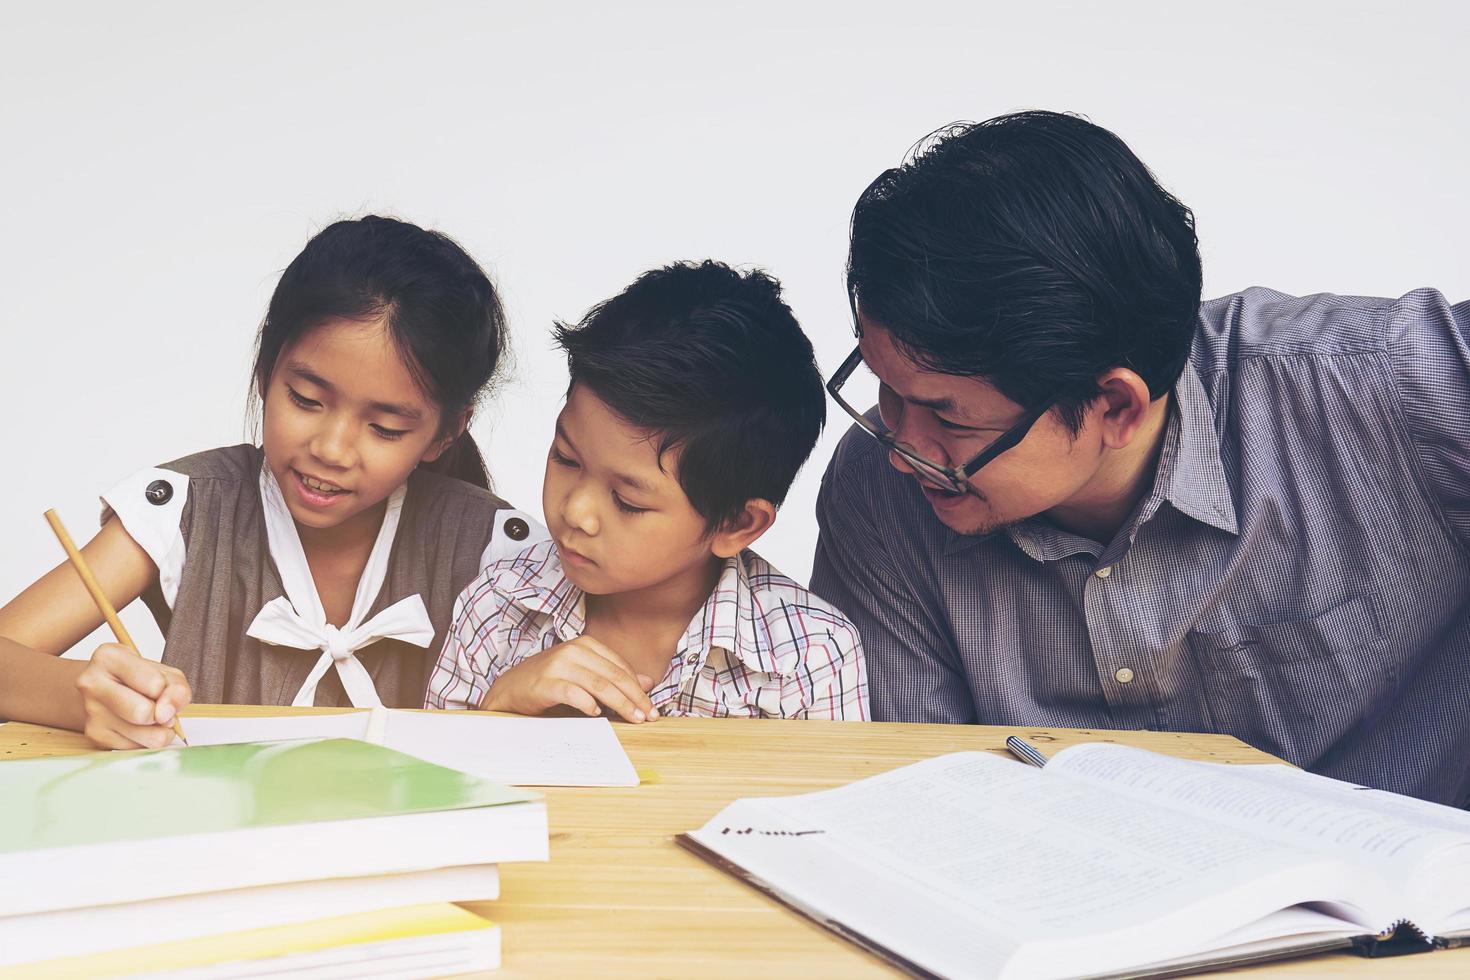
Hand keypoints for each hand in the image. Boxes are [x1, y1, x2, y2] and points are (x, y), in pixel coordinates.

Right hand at [75, 643, 192, 748]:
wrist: (108, 690)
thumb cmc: (140, 678)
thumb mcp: (165, 673)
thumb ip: (176, 689)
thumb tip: (167, 715)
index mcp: (109, 657)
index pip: (154, 684)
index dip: (167, 691)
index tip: (160, 688)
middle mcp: (92, 683)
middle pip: (143, 713)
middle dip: (161, 714)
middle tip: (159, 707)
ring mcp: (90, 712)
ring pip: (144, 736)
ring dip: (158, 731)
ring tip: (150, 717)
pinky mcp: (94, 736)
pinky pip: (136, 748)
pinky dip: (145, 740)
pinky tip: (136, 726)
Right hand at [481, 636, 658, 722]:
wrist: (510, 688)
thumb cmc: (550, 683)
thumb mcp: (584, 677)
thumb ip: (613, 678)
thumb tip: (648, 682)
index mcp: (586, 645)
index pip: (621, 667)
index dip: (639, 688)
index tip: (652, 708)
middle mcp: (574, 650)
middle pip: (614, 676)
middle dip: (635, 698)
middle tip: (649, 716)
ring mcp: (559, 665)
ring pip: (599, 685)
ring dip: (620, 704)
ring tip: (633, 719)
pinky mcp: (546, 682)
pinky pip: (574, 693)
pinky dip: (588, 704)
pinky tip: (597, 714)